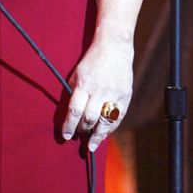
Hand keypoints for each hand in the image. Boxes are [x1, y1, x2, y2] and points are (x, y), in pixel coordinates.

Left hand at [64, 35, 133, 152]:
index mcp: (84, 85)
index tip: (66, 136)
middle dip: (83, 131)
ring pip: (105, 121)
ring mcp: (114, 93)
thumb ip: (74, 94)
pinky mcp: (125, 95)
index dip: (69, 126)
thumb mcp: (77, 75)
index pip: (75, 111)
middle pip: (90, 119)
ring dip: (98, 136)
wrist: (114, 47)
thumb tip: (70, 116)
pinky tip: (105, 134)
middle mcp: (99, 90)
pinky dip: (111, 128)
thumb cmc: (92, 61)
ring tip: (92, 145)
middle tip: (80, 137)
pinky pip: (118, 117)